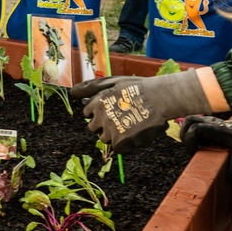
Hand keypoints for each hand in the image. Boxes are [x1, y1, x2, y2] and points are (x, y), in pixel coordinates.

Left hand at [71, 71, 210, 152]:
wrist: (159, 98)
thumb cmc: (137, 88)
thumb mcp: (112, 82)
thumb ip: (90, 88)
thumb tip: (72, 93)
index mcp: (96, 102)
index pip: (87, 113)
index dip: (98, 112)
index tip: (111, 109)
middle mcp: (100, 117)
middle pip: (93, 128)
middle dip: (103, 124)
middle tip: (120, 118)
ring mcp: (110, 130)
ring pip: (104, 138)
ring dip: (113, 134)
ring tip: (129, 124)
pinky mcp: (121, 141)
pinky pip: (117, 148)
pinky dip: (124, 143)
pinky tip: (134, 133)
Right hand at [180, 111, 231, 180]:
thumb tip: (230, 178)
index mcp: (218, 129)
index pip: (196, 128)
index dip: (190, 140)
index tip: (194, 151)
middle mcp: (211, 122)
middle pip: (189, 121)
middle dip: (185, 135)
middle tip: (191, 149)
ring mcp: (208, 121)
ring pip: (189, 120)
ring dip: (186, 133)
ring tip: (192, 146)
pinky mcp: (205, 123)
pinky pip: (192, 123)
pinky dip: (190, 132)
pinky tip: (197, 143)